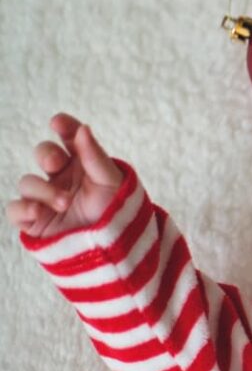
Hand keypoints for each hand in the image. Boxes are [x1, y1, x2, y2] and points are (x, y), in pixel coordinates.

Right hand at [6, 113, 122, 238]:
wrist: (114, 247)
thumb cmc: (117, 211)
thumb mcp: (112, 182)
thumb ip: (95, 156)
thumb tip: (82, 128)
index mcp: (83, 163)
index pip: (69, 138)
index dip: (63, 127)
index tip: (58, 122)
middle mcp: (61, 177)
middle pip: (43, 154)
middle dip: (46, 154)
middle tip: (56, 162)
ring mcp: (45, 198)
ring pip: (28, 182)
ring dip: (44, 190)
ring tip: (65, 203)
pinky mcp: (34, 221)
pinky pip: (15, 209)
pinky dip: (23, 208)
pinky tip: (38, 211)